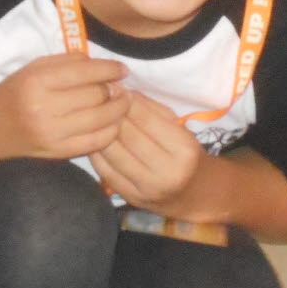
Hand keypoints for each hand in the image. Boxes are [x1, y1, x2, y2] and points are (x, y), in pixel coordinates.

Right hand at [0, 53, 128, 161]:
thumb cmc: (13, 94)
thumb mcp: (32, 69)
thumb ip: (67, 62)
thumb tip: (102, 66)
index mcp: (37, 81)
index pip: (85, 72)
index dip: (110, 70)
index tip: (121, 69)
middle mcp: (44, 108)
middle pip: (96, 96)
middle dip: (114, 90)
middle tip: (120, 87)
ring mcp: (52, 134)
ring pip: (102, 119)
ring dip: (119, 109)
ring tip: (123, 102)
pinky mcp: (58, 152)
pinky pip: (96, 142)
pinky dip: (112, 131)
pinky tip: (114, 122)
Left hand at [89, 91, 209, 216]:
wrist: (192, 193)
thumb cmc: (185, 154)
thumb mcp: (179, 128)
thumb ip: (153, 110)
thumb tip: (122, 92)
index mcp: (183, 149)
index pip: (147, 120)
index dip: (127, 101)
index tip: (115, 89)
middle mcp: (167, 171)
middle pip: (128, 136)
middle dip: (112, 114)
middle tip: (100, 100)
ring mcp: (147, 188)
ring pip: (113, 153)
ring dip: (100, 132)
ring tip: (95, 118)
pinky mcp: (131, 198)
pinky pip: (105, 171)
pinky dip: (97, 153)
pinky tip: (95, 139)